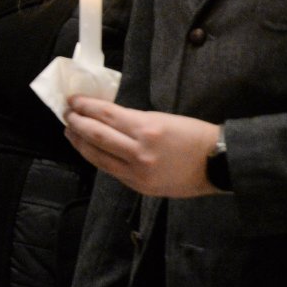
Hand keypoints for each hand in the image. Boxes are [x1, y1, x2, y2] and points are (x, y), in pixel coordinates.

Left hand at [65, 96, 221, 197]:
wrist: (220, 165)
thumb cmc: (194, 135)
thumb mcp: (163, 118)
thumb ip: (132, 120)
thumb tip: (103, 115)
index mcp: (147, 129)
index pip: (105, 115)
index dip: (85, 106)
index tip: (72, 99)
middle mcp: (139, 152)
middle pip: (96, 136)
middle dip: (76, 123)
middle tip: (66, 114)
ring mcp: (138, 173)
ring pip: (97, 156)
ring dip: (79, 142)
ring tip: (70, 131)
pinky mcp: (140, 187)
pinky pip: (111, 171)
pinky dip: (96, 158)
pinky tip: (89, 150)